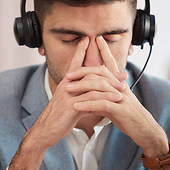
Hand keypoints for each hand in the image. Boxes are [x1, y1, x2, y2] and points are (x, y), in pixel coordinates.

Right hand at [9, 37, 123, 169]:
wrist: (46, 130)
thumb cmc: (59, 116)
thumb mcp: (71, 103)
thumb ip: (83, 97)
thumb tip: (96, 96)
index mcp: (67, 82)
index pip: (75, 62)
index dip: (80, 50)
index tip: (88, 39)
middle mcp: (67, 84)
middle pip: (89, 71)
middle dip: (108, 72)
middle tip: (123, 74)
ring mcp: (69, 94)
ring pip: (93, 84)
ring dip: (110, 84)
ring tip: (123, 87)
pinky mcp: (71, 105)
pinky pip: (92, 99)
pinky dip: (105, 97)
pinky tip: (115, 99)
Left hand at [69, 36, 168, 157]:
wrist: (144, 129)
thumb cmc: (127, 114)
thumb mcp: (116, 100)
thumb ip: (104, 94)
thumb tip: (90, 93)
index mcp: (119, 83)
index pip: (111, 63)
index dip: (105, 50)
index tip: (97, 38)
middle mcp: (120, 86)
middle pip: (100, 72)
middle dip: (83, 72)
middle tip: (67, 75)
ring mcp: (121, 96)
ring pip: (99, 87)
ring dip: (81, 87)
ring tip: (66, 89)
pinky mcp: (121, 109)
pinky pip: (101, 104)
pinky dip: (87, 104)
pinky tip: (76, 106)